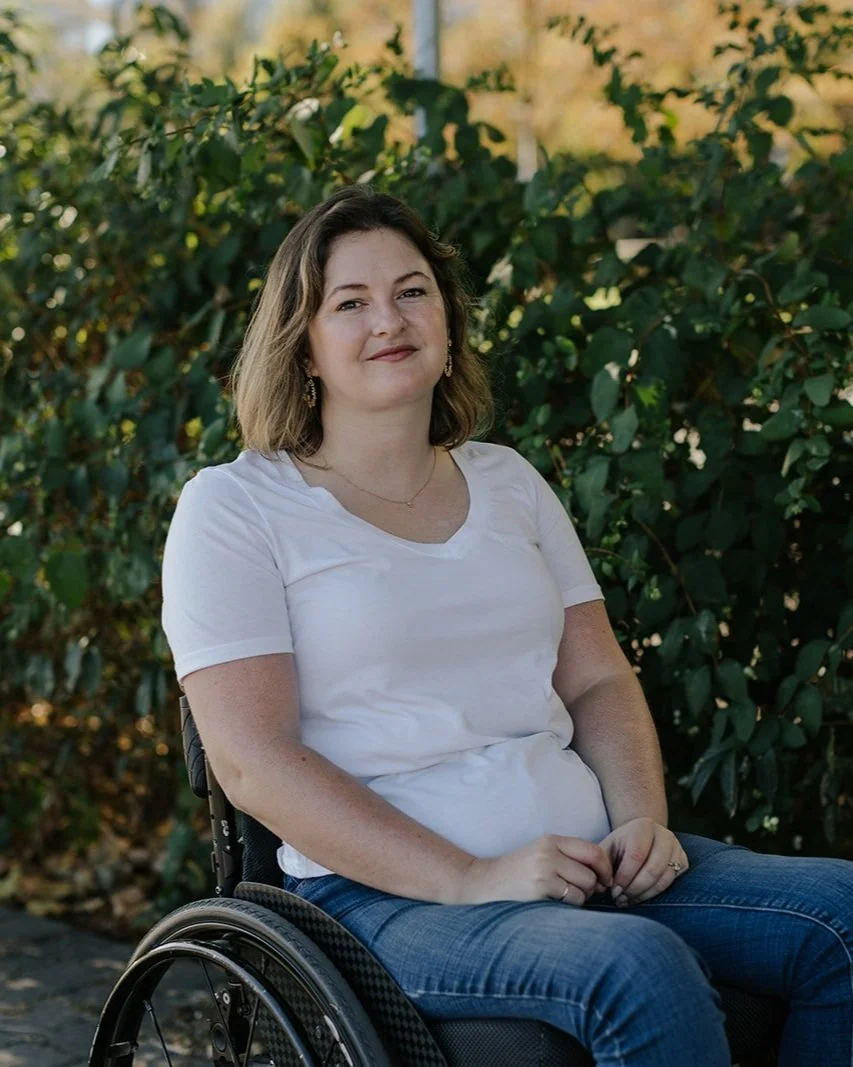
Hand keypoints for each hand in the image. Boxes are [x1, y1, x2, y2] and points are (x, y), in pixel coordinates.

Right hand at [453, 834, 612, 905]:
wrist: (484, 883)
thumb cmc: (518, 872)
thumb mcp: (542, 855)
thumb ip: (569, 858)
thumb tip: (604, 878)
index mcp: (551, 840)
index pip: (593, 850)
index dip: (605, 867)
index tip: (605, 880)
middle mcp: (548, 852)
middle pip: (591, 872)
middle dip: (592, 887)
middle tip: (581, 893)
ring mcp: (544, 870)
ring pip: (584, 888)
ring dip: (581, 898)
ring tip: (563, 898)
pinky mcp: (540, 889)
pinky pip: (573, 901)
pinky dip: (570, 907)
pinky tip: (554, 904)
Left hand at [598, 817, 687, 906]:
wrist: (642, 838)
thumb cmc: (621, 845)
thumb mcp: (608, 847)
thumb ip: (602, 863)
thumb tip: (601, 886)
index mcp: (643, 826)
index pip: (636, 855)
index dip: (625, 876)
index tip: (614, 891)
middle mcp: (663, 835)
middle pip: (653, 869)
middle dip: (634, 889)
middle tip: (621, 900)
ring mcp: (676, 848)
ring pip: (663, 879)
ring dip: (644, 894)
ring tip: (628, 900)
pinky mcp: (683, 861)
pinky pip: (671, 883)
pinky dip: (655, 894)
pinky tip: (640, 897)